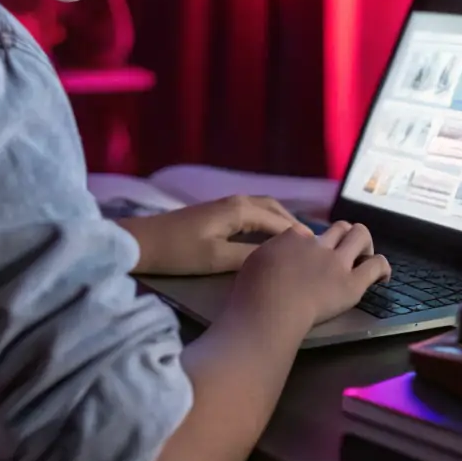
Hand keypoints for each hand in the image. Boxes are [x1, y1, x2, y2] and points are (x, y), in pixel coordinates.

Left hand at [120, 196, 312, 275]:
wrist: (143, 243)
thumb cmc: (179, 252)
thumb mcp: (216, 259)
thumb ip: (249, 256)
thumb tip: (278, 257)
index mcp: (239, 209)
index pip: (280, 220)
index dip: (299, 236)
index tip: (318, 251)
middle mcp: (236, 201)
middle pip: (274, 208)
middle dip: (293, 224)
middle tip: (312, 246)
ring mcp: (225, 206)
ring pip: (263, 209)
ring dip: (280, 222)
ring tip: (296, 243)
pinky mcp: (216, 214)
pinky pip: (251, 214)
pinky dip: (266, 223)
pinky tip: (269, 240)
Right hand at [229, 220, 390, 330]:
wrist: (270, 309)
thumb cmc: (253, 291)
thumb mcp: (254, 260)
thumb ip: (272, 254)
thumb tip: (278, 258)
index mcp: (293, 236)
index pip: (308, 232)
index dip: (311, 243)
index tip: (308, 257)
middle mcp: (318, 243)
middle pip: (340, 227)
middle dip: (344, 236)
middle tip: (343, 253)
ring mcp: (337, 262)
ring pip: (361, 234)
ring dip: (364, 243)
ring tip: (363, 258)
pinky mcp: (352, 283)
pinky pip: (376, 265)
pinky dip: (382, 267)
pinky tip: (382, 277)